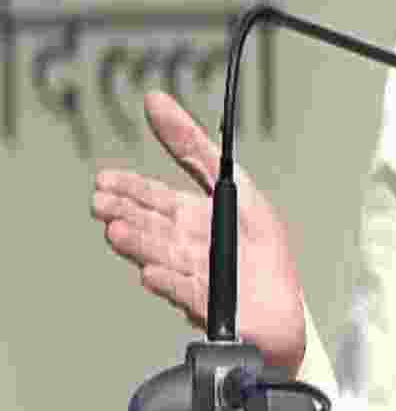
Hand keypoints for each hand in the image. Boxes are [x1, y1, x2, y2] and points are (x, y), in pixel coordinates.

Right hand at [90, 91, 307, 373]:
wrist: (279, 308)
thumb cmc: (257, 249)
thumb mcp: (232, 185)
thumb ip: (193, 146)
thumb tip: (155, 102)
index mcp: (189, 219)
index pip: (152, 199)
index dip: (128, 189)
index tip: (102, 181)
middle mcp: (185, 246)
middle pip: (152, 226)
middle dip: (126, 215)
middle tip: (101, 204)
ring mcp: (194, 275)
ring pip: (163, 256)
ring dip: (140, 245)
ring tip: (118, 233)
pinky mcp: (211, 304)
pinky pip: (189, 292)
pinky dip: (171, 283)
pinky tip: (153, 273)